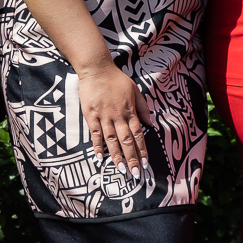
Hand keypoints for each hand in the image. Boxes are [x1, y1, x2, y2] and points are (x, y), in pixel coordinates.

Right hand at [78, 60, 149, 176]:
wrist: (97, 69)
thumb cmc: (117, 80)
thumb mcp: (135, 90)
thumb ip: (143, 107)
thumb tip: (151, 123)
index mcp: (130, 111)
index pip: (138, 135)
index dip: (142, 150)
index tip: (145, 163)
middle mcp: (118, 116)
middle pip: (126, 141)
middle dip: (132, 158)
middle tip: (135, 173)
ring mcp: (103, 117)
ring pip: (111, 141)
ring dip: (116, 156)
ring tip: (121, 170)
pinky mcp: (90, 116)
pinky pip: (95, 134)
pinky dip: (97, 147)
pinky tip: (100, 158)